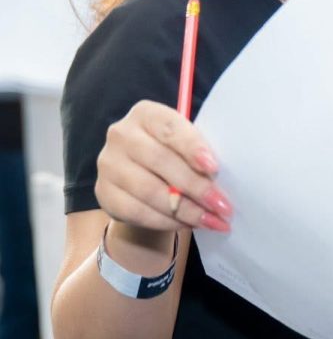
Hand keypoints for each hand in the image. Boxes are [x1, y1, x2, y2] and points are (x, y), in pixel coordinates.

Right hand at [96, 100, 231, 232]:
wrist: (140, 173)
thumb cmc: (173, 151)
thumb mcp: (185, 142)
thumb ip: (197, 152)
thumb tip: (218, 179)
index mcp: (146, 114)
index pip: (170, 128)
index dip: (192, 147)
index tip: (214, 168)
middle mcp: (121, 135)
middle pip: (161, 161)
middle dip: (196, 187)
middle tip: (222, 206)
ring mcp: (108, 164)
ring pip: (150, 191)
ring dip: (186, 210)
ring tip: (212, 221)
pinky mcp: (103, 193)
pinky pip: (137, 212)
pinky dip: (166, 221)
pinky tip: (187, 224)